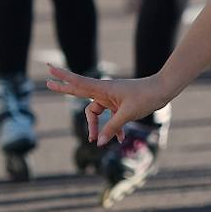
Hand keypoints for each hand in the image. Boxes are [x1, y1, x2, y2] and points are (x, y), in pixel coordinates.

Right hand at [46, 65, 173, 145]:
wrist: (163, 91)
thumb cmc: (145, 97)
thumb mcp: (127, 114)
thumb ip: (111, 128)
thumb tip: (98, 142)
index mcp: (103, 88)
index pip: (78, 82)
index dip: (62, 77)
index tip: (49, 69)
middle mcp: (104, 91)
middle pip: (79, 92)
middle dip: (64, 89)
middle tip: (47, 82)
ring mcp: (111, 97)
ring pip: (96, 112)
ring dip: (96, 126)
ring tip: (94, 140)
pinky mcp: (119, 103)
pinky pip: (110, 117)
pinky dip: (113, 127)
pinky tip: (121, 139)